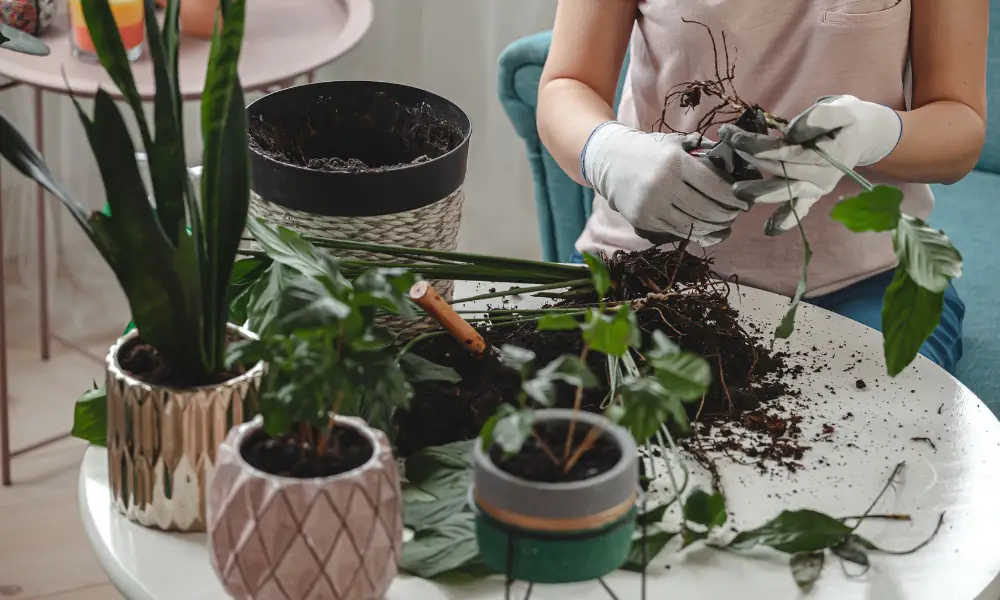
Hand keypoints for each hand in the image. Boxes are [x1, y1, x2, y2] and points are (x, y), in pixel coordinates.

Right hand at [582, 122, 756, 246]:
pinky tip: (706, 229)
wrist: (611, 161)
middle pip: (706, 209)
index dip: (734, 197)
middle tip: (736, 214)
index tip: (744, 201)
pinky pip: (676, 232)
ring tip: (724, 223)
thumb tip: (734, 161)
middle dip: (727, 215)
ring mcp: (651, 206)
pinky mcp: (643, 220)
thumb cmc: (650, 151)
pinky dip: (695, 233)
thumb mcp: (675, 143)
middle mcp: (662, 185)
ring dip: (714, 227)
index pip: (714, 186)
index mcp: (675, 163)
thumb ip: (702, 150)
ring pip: (693, 224)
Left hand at [718, 95, 901, 234]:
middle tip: (727, 146)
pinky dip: (786, 220)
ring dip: (760, 193)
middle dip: (751, 158)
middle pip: (780, 170)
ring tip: (737, 191)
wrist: (865, 136)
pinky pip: (800, 211)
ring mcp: (817, 188)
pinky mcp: (813, 195)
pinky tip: (769, 230)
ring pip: (785, 192)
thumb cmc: (847, 119)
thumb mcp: (840, 109)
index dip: (757, 145)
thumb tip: (790, 133)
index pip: (786, 152)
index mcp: (828, 154)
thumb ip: (818, 118)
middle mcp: (822, 176)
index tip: (734, 135)